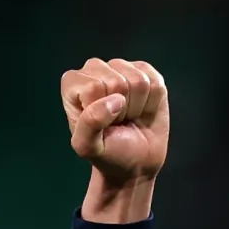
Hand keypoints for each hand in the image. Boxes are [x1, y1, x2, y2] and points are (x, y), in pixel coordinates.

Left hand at [62, 58, 169, 221]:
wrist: (135, 161)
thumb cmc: (107, 152)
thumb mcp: (88, 146)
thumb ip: (90, 123)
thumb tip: (116, 100)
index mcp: (73, 84)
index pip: (94, 87)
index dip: (103, 111)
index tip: (101, 125)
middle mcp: (94, 69)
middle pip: (118, 82)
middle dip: (122, 110)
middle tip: (116, 122)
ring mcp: (121, 67)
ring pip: (139, 81)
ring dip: (137, 106)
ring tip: (128, 116)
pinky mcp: (145, 71)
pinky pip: (156, 83)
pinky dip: (153, 102)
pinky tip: (142, 108)